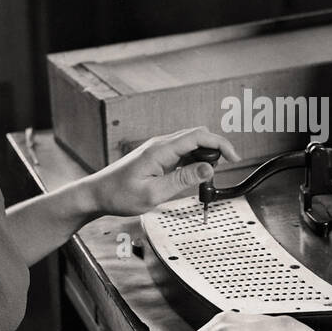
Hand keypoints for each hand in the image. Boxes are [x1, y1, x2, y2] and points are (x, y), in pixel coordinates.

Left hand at [91, 126, 238, 216]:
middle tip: (226, 167)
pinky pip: (182, 152)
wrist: (98, 194)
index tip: (234, 157)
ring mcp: (158, 149)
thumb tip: (208, 169)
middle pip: (198, 135)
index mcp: (161, 150)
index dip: (220, 144)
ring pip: (191, 143)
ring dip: (205, 155)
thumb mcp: (154, 193)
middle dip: (216, 148)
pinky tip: (194, 175)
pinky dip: (194, 160)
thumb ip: (183, 179)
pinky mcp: (157, 156)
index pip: (199, 136)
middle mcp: (160, 144)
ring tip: (208, 176)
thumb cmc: (120, 194)